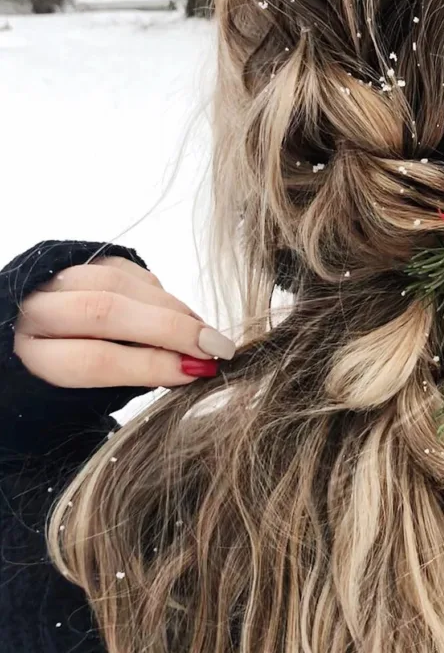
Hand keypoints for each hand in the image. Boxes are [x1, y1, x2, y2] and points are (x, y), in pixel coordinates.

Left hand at [13, 256, 235, 388]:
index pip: (94, 359)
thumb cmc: (49, 381)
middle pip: (106, 311)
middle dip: (171, 328)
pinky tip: (179, 313)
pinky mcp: (69, 257)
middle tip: (215, 347)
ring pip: (117, 283)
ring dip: (172, 308)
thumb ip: (124, 380)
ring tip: (204, 333)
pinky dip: (156, 291)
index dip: (151, 364)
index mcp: (24, 357)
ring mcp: (46, 277)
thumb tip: (188, 368)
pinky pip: (122, 268)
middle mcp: (29, 310)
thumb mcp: (75, 395)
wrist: (11, 336)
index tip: (195, 371)